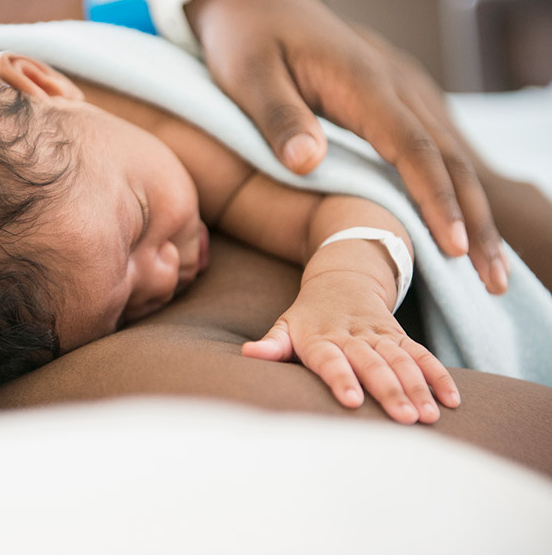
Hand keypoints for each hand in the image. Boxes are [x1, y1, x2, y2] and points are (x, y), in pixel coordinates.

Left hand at [187, 0, 507, 293]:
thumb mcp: (247, 76)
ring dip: (471, 208)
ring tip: (489, 266)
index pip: (413, 148)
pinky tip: (457, 218)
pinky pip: (429, 144)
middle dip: (475, 220)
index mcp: (360, 81)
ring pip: (447, 152)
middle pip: (448, 157)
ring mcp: (393, 88)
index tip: (455, 248)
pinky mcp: (385, 95)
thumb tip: (309, 164)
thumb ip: (278, 119)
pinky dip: (449, 186)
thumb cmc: (242, 36)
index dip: (436, 200)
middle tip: (493, 281)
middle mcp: (389, 84)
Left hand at [241, 271, 460, 423]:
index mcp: (320, 337)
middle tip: (404, 420)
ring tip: (429, 416)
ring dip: (418, 387)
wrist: (341, 279)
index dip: (341, 378)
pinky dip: (437, 375)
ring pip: (401, 360)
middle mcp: (352, 335)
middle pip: (372, 363)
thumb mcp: (285, 325)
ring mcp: (379, 335)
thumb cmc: (307, 317)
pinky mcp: (399, 336)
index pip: (331, 360)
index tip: (353, 401)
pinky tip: (452, 400)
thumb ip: (271, 344)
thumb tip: (248, 353)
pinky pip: (421, 354)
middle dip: (389, 390)